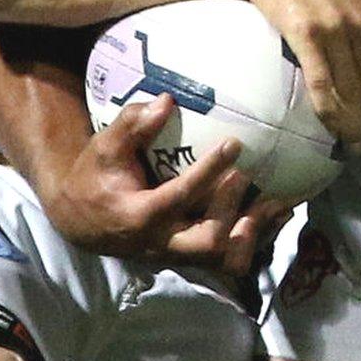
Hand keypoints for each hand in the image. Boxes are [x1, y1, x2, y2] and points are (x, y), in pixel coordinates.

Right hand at [39, 96, 288, 273]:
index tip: (234, 143)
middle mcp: (161, 243)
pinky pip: (228, 259)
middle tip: (247, 177)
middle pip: (207, 242)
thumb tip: (166, 101)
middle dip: (232, 210)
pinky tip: (276, 214)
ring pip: (223, 259)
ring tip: (278, 202)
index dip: (209, 171)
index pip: (179, 196)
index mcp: (140, 216)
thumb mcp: (104, 148)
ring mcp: (177, 255)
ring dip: (254, 232)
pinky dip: (256, 239)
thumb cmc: (96, 178)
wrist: (82, 222)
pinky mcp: (190, 257)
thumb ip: (132, 125)